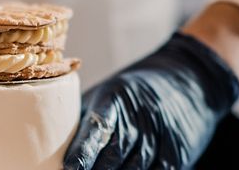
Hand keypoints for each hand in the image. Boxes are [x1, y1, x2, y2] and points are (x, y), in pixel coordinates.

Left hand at [63, 32, 238, 168]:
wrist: (187, 78)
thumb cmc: (134, 90)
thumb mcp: (107, 93)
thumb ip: (85, 117)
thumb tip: (52, 139)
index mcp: (116, 98)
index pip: (99, 127)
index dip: (84, 150)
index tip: (70, 167)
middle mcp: (139, 117)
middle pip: (115, 156)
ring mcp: (161, 136)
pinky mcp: (178, 153)